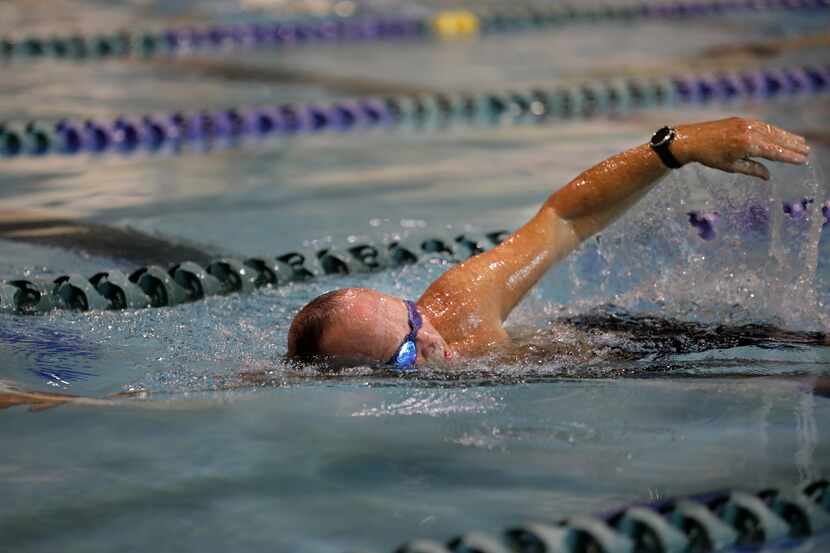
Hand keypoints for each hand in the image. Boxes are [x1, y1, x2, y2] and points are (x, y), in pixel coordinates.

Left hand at [672, 117, 808, 179]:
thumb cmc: (710, 157)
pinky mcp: (741, 119)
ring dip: (786, 136)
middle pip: (777, 139)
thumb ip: (752, 169)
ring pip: (772, 130)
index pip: (775, 152)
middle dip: (793, 145)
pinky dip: (774, 130)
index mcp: (748, 145)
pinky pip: (762, 125)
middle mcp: (750, 132)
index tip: (803, 160)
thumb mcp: (731, 167)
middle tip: (807, 151)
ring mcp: (746, 123)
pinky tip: (781, 135)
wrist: (691, 140)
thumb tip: (768, 176)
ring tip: (800, 142)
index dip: (790, 157)